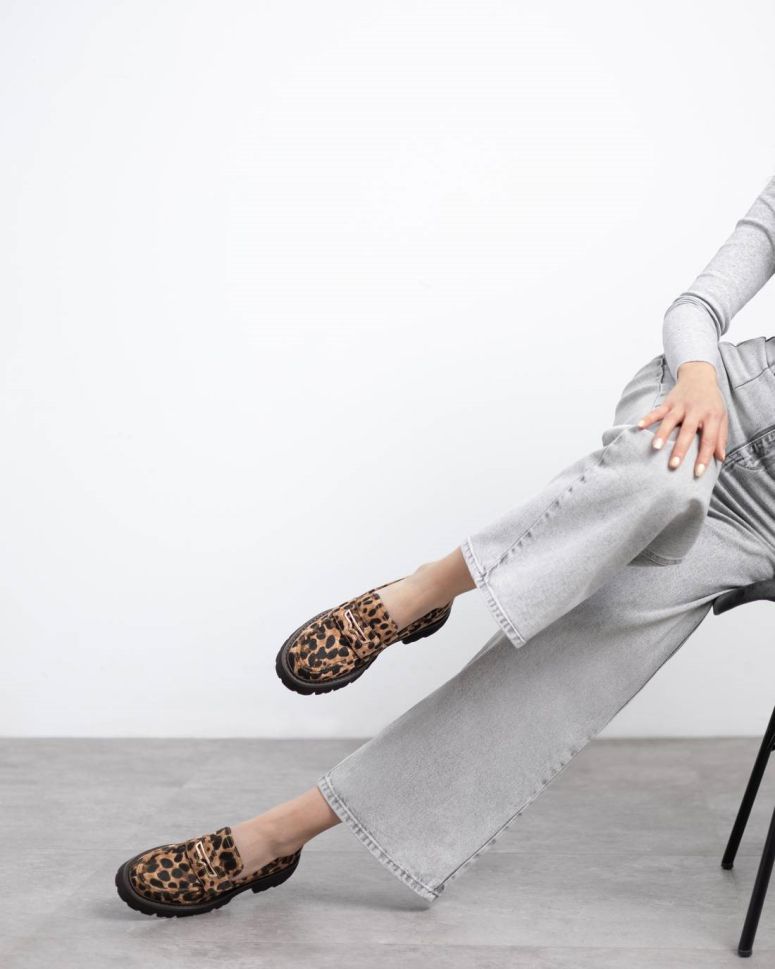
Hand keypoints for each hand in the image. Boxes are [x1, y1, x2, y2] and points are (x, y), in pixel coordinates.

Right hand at [636, 360, 727, 477]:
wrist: (700, 376)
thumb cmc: (712, 401)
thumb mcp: (721, 417)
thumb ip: (720, 437)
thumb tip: (720, 458)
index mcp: (712, 416)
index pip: (709, 439)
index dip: (704, 457)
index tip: (698, 473)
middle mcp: (696, 410)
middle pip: (688, 431)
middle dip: (680, 448)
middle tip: (673, 465)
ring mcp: (681, 405)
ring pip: (670, 420)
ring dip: (662, 433)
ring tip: (655, 447)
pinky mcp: (669, 401)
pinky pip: (657, 410)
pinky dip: (648, 418)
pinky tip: (639, 426)